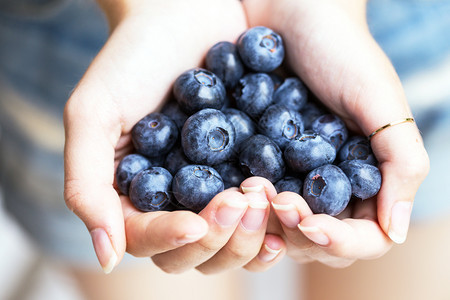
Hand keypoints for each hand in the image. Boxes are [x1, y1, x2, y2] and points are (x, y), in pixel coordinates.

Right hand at [63, 0, 282, 273]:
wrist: (184, 13)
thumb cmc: (132, 58)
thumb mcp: (95, 113)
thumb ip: (87, 185)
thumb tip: (105, 257)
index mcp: (132, 196)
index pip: (147, 239)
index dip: (171, 239)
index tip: (194, 224)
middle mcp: (174, 201)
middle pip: (194, 253)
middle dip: (218, 238)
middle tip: (240, 201)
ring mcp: (214, 190)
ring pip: (231, 243)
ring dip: (249, 233)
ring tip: (264, 197)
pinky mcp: (248, 172)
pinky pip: (263, 211)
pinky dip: (276, 217)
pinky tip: (287, 202)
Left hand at [242, 0, 428, 265]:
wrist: (292, 14)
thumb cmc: (342, 49)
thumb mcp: (380, 99)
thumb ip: (401, 162)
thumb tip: (396, 230)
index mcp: (368, 178)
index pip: (363, 237)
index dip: (338, 239)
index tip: (308, 221)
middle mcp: (332, 184)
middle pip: (319, 241)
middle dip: (296, 231)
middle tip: (273, 199)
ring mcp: (294, 177)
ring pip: (282, 228)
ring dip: (265, 221)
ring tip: (250, 188)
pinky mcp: (263, 163)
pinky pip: (254, 198)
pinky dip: (245, 202)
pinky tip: (235, 184)